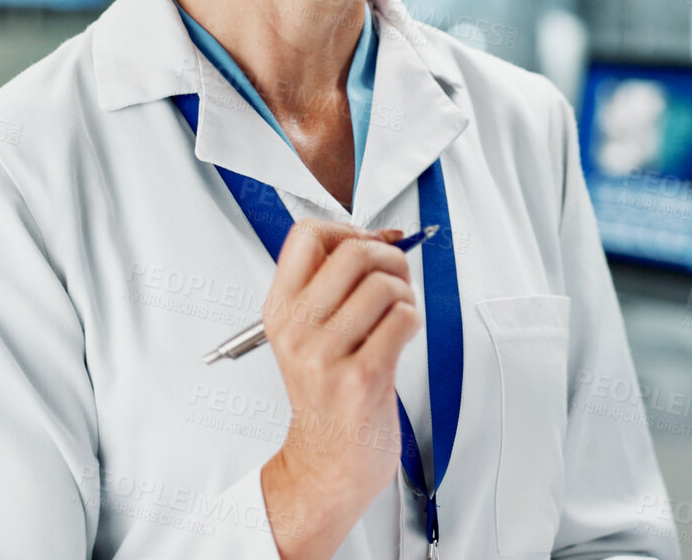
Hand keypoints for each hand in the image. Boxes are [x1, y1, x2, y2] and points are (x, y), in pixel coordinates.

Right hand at [258, 221, 420, 559]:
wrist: (328, 461)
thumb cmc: (327, 393)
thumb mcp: (309, 334)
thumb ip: (333, 284)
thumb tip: (384, 235)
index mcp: (279, 310)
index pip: (305, 235)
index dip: (346, 230)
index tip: (364, 249)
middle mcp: (296, 330)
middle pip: (353, 252)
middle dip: (388, 257)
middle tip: (395, 278)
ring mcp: (327, 356)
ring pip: (384, 284)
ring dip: (405, 294)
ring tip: (398, 316)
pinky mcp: (362, 378)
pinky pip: (403, 318)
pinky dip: (413, 320)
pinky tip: (401, 338)